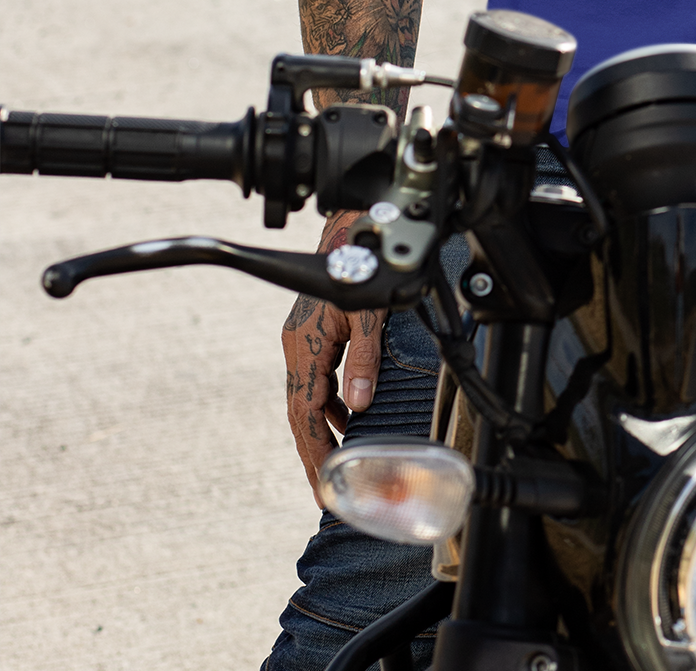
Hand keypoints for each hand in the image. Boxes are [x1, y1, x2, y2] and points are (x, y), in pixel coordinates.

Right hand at [281, 209, 384, 504]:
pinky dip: (327, 406)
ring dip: (320, 431)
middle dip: (312, 451)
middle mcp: (297, 348)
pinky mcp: (312, 336)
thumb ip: (364, 360)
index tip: (322, 482)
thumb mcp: (368, 315)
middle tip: (323, 490)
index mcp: (305, 348)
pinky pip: (316, 382)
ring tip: (334, 465)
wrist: (348, 235)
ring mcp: (302, 342)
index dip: (314, 450)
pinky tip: (345, 419)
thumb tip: (360, 405)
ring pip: (307, 398)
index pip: (304, 414)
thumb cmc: (358, 270)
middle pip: (300, 413)